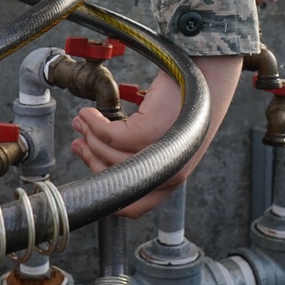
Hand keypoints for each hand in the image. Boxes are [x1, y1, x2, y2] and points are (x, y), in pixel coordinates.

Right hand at [71, 55, 242, 217]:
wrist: (204, 77)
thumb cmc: (185, 104)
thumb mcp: (165, 139)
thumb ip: (142, 155)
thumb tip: (99, 153)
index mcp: (172, 179)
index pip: (134, 207)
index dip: (106, 194)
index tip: (89, 169)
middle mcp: (169, 173)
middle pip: (114, 179)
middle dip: (90, 158)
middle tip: (80, 139)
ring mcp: (160, 154)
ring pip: (109, 154)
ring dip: (90, 136)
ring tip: (84, 121)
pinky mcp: (151, 132)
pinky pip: (110, 134)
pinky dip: (95, 123)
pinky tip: (91, 114)